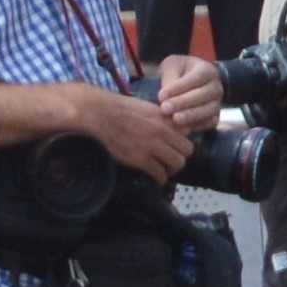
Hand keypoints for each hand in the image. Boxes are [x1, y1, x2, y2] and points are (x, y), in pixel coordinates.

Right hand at [67, 83, 192, 181]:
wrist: (98, 114)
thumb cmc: (116, 108)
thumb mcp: (145, 107)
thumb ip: (159, 117)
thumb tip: (168, 125)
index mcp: (164, 117)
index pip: (187, 132)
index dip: (181, 140)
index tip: (174, 145)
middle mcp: (162, 130)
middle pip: (187, 150)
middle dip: (180, 156)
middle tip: (170, 161)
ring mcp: (153, 145)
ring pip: (177, 163)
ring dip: (171, 169)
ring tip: (163, 170)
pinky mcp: (141, 159)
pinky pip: (159, 174)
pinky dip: (159, 178)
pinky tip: (154, 177)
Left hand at [156, 54, 223, 132]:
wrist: (192, 81)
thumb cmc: (179, 71)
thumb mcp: (172, 66)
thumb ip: (169, 78)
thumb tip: (164, 98)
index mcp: (207, 70)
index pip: (195, 79)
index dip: (178, 88)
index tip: (161, 96)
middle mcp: (216, 87)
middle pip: (202, 96)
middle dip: (182, 103)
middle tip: (165, 109)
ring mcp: (217, 104)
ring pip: (207, 111)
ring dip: (190, 116)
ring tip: (174, 119)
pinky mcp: (214, 118)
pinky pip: (207, 123)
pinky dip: (195, 126)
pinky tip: (181, 128)